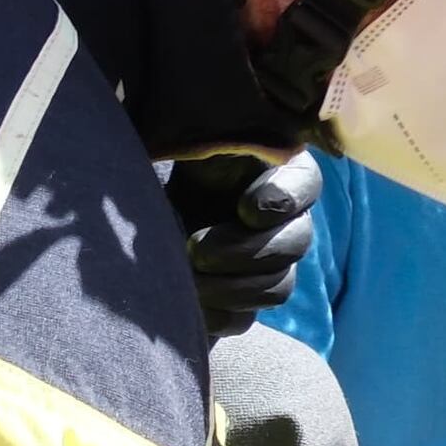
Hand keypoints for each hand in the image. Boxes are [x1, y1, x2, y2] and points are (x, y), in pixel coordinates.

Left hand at [164, 145, 315, 332]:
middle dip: (245, 252)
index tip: (245, 208)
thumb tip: (215, 128)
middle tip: (197, 250)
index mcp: (279, 171)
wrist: (140, 195)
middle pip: (295, 244)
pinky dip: (218, 315)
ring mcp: (268, 264)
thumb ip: (202, 131)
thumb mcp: (186, 133)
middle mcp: (285, 220)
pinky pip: (246, 318)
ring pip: (277, 287)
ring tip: (187, 279)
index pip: (305, 185)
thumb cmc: (167, 153)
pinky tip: (189, 306)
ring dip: (231, 289)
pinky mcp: (240, 297)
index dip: (282, 201)